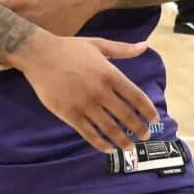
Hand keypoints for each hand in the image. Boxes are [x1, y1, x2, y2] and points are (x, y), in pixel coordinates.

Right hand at [18, 32, 159, 154]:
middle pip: (126, 116)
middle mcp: (100, 91)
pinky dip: (101, 144)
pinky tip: (108, 148)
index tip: (155, 119)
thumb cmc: (69, 48)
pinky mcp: (69, 114)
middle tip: (146, 136)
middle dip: (139, 129)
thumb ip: (123, 49)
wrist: (39, 55)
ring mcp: (84, 104)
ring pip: (109, 128)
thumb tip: (145, 46)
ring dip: (123, 140)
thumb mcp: (98, 44)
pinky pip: (89, 134)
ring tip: (129, 147)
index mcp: (110, 74)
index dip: (148, 110)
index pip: (136, 97)